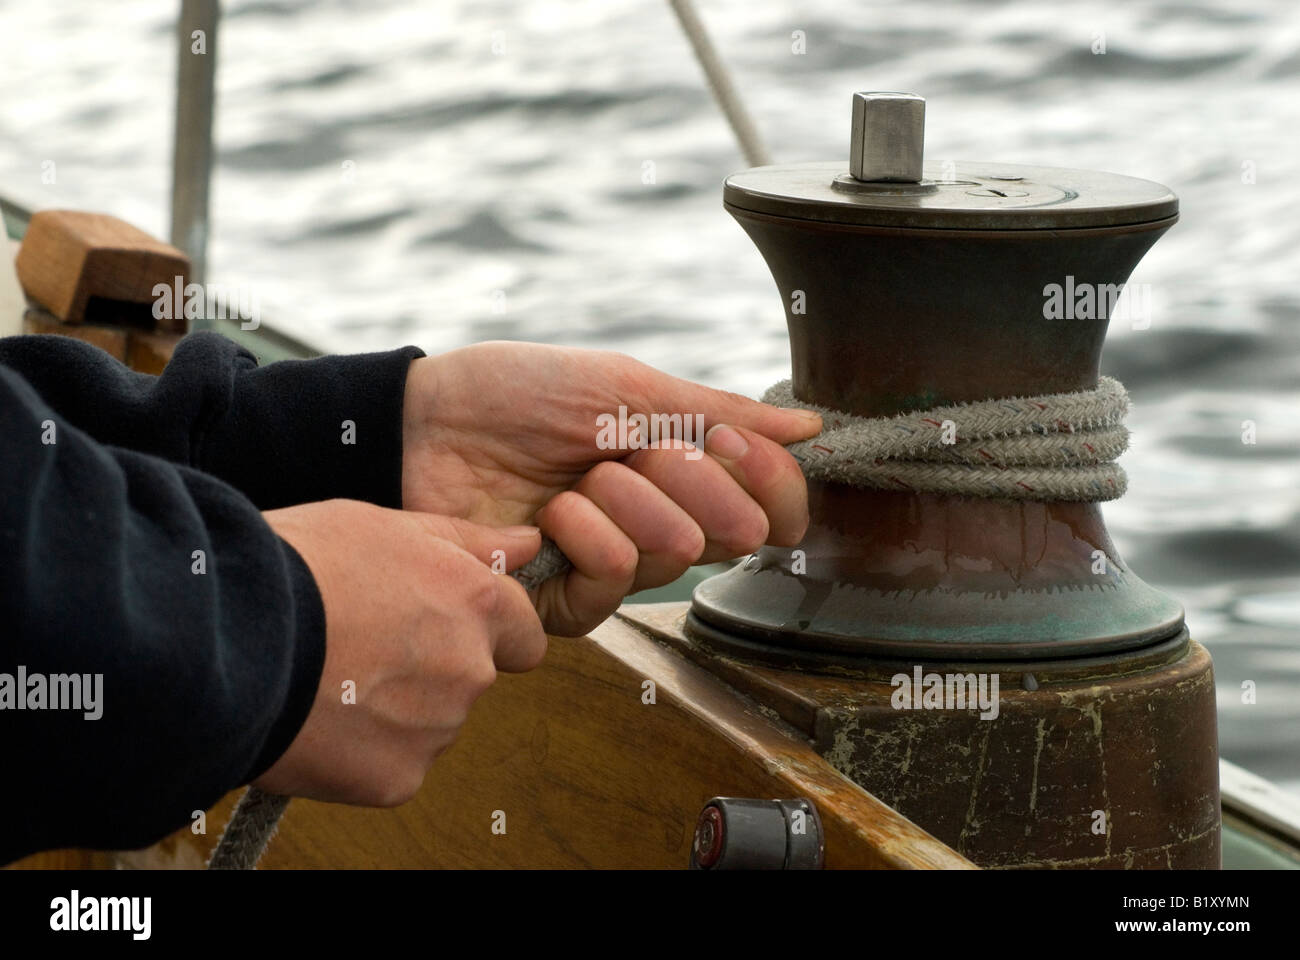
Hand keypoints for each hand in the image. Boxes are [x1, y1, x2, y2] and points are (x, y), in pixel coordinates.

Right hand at [253, 499, 544, 806]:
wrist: (224, 636)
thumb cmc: (299, 566)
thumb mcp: (385, 525)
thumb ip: (465, 540)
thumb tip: (527, 542)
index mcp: (477, 604)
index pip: (524, 633)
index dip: (486, 628)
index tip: (442, 623)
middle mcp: (471, 669)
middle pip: (473, 677)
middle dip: (435, 666)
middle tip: (364, 645)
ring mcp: (436, 728)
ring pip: (432, 722)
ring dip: (397, 708)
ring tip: (329, 676)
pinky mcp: (396, 778)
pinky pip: (392, 764)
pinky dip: (362, 751)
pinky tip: (317, 717)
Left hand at [401, 342, 822, 635]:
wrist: (424, 421)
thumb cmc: (518, 394)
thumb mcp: (626, 387)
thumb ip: (716, 413)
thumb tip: (809, 427)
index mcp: (682, 475)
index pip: (772, 509)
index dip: (770, 483)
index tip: (731, 442)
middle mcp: (658, 527)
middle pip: (734, 534)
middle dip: (689, 479)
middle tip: (632, 451)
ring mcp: (611, 567)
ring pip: (678, 556)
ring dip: (629, 501)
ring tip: (577, 479)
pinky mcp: (561, 601)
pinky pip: (614, 584)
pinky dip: (588, 537)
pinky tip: (550, 515)